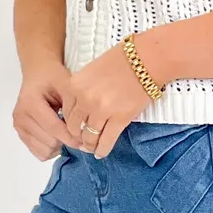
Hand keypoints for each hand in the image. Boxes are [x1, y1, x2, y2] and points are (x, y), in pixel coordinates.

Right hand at [12, 59, 75, 160]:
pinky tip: (56, 137)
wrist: (37, 74)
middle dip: (66, 141)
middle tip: (77, 135)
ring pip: (44, 151)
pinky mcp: (20, 133)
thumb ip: (73, 106)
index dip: (71, 137)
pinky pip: (38, 152)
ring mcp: (19, 126)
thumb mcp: (66, 84)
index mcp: (31, 102)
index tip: (85, 142)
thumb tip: (84, 131)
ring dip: (58, 146)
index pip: (53, 128)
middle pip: (49, 142)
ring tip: (65, 134)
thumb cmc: (53, 77)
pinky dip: (50, 149)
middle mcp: (21, 116)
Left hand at [60, 42, 157, 158]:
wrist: (146, 58)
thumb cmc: (122, 59)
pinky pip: (106, 141)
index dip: (70, 123)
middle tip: (82, 140)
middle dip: (77, 136)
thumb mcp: (92, 69)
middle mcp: (85, 99)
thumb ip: (82, 88)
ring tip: (92, 148)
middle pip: (74, 127)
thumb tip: (80, 108)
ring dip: (90, 145)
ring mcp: (102, 110)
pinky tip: (101, 153)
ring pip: (89, 137)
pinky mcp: (119, 119)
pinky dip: (102, 150)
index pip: (66, 112)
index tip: (74, 128)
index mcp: (75, 85)